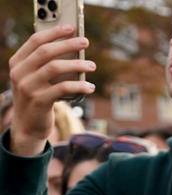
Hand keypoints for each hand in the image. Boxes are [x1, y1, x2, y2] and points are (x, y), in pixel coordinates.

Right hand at [7, 25, 95, 155]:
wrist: (28, 126)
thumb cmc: (37, 98)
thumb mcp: (35, 79)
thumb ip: (45, 65)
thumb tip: (72, 49)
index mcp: (17, 63)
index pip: (35, 41)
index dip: (54, 32)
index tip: (71, 28)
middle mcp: (19, 73)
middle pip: (46, 51)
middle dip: (68, 44)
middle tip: (85, 42)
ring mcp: (28, 87)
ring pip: (55, 67)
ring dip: (77, 64)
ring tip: (92, 65)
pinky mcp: (39, 101)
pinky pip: (63, 88)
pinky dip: (79, 85)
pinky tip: (90, 86)